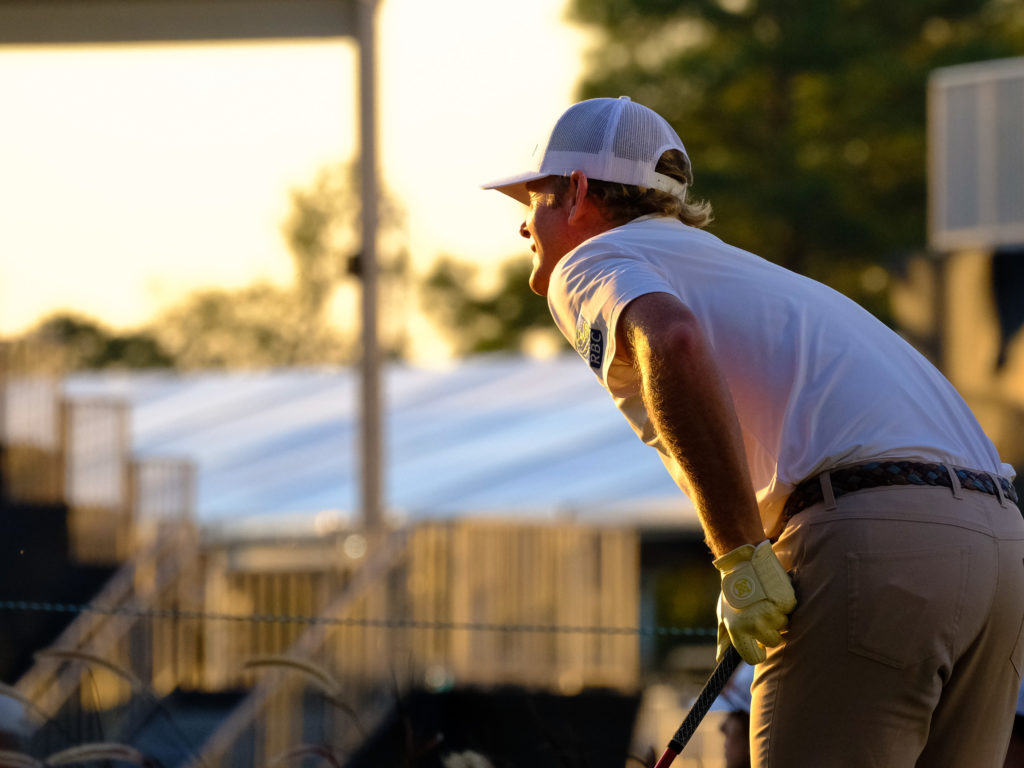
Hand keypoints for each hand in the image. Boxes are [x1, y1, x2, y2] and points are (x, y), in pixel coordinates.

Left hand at [714, 540, 795, 663]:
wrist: (742, 562)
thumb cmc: (732, 592)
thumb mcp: (723, 614)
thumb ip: (724, 638)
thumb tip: (720, 657)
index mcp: (738, 631)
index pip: (754, 657)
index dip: (757, 650)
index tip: (758, 643)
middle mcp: (755, 625)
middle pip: (772, 641)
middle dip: (769, 630)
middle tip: (760, 612)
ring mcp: (772, 613)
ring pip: (783, 625)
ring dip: (777, 614)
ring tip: (764, 599)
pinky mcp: (784, 601)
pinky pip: (789, 610)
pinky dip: (784, 602)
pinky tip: (772, 593)